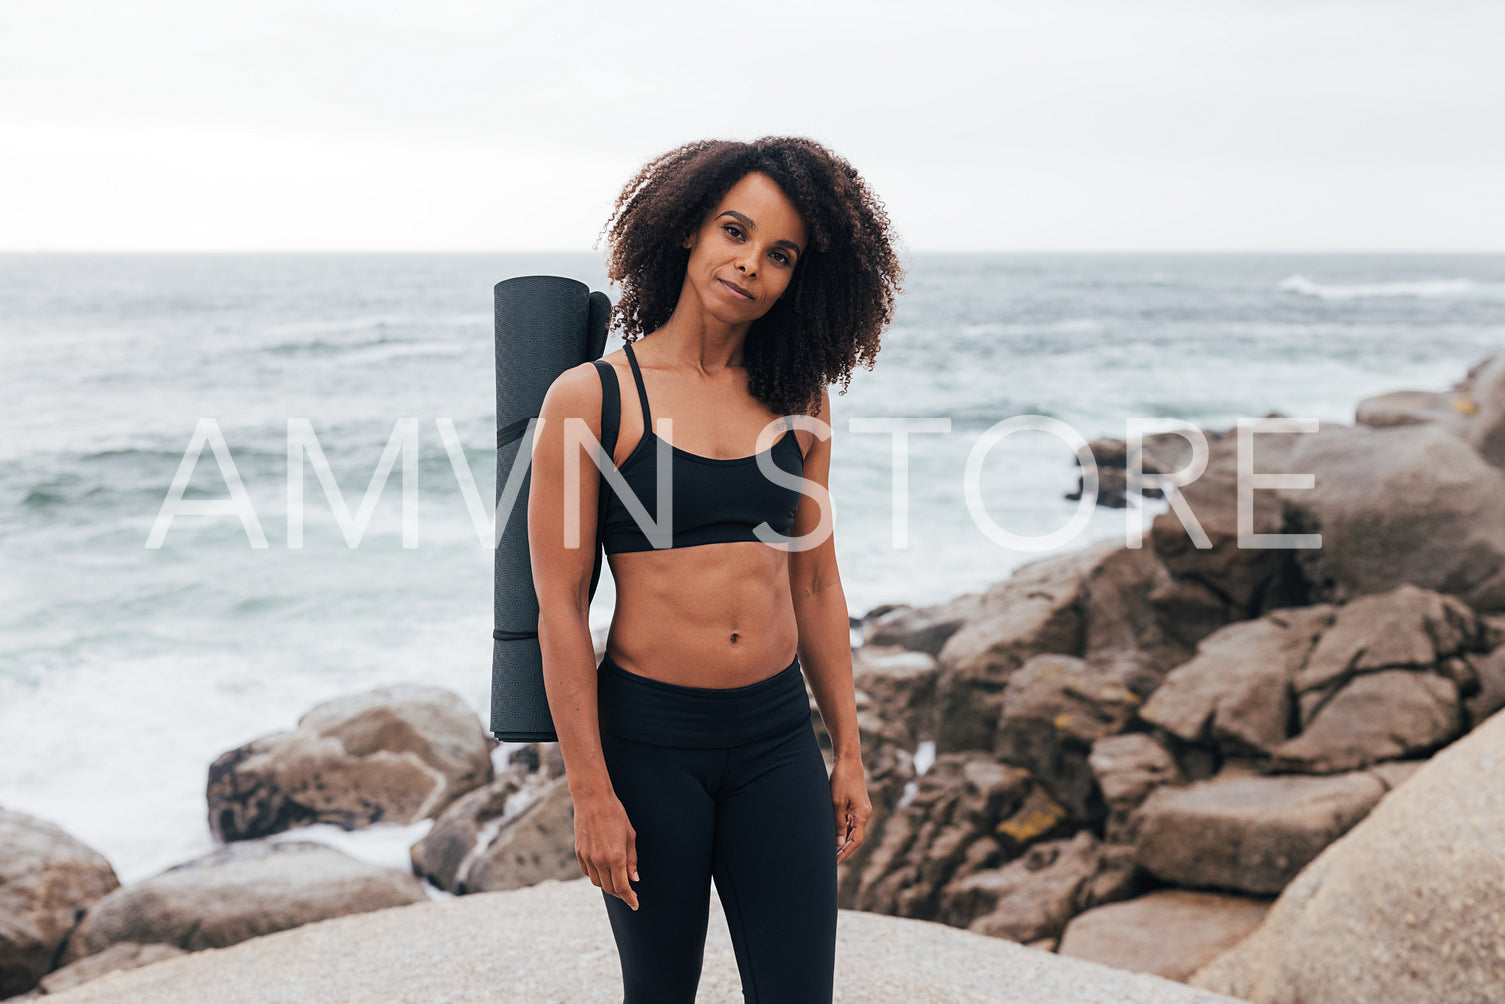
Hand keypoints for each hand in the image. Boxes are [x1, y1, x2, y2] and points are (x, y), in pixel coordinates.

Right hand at [572, 792, 639, 910]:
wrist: (592, 799)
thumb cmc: (615, 814)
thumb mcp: (630, 836)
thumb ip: (632, 860)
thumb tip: (634, 879)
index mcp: (615, 857)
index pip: (622, 887)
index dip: (630, 898)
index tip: (635, 904)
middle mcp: (600, 860)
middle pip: (610, 888)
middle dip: (621, 894)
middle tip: (629, 893)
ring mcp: (587, 857)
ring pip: (597, 882)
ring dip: (608, 886)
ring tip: (617, 882)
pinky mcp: (579, 853)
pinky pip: (588, 873)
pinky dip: (596, 876)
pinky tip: (604, 872)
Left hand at [830, 756, 871, 864]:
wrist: (848, 761)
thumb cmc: (841, 780)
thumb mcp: (837, 803)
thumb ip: (838, 824)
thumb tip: (839, 844)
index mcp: (862, 816)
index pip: (856, 842)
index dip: (845, 853)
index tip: (834, 861)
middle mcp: (865, 814)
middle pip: (855, 838)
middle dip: (843, 849)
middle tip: (829, 858)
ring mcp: (861, 810)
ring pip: (853, 830)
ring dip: (842, 839)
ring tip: (829, 848)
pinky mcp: (857, 805)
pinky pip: (850, 822)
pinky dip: (843, 829)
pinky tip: (833, 833)